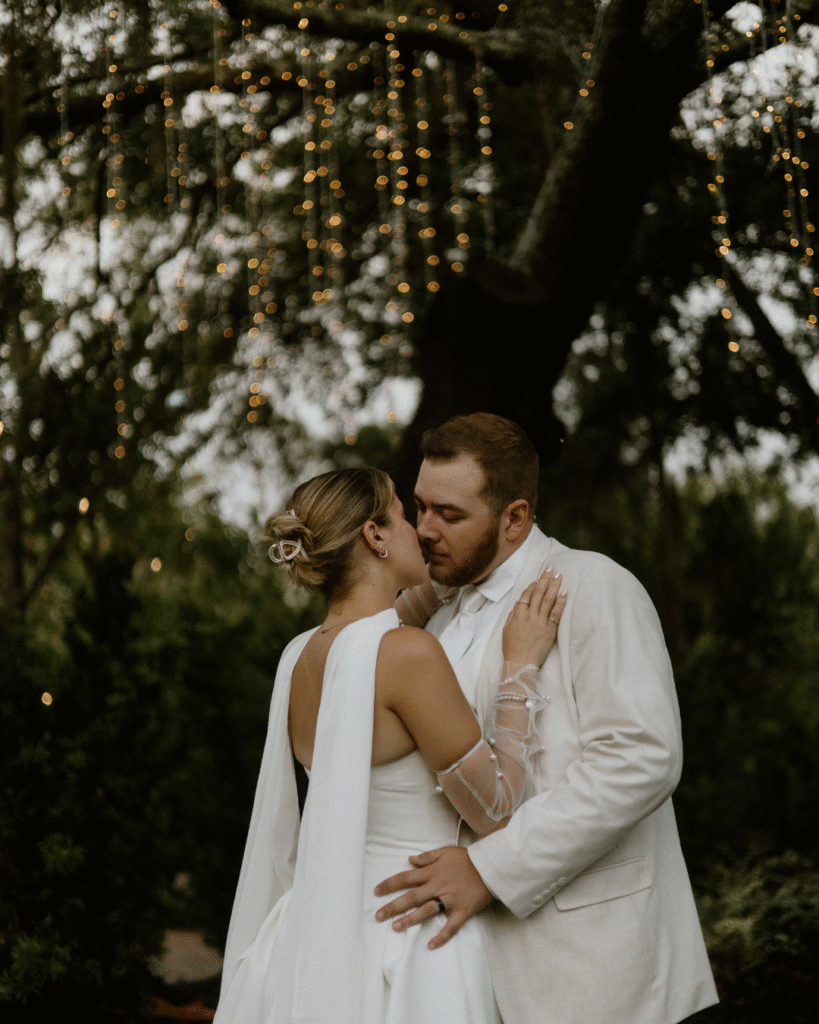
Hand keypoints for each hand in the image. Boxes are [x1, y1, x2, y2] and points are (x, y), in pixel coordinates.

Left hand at [374, 846, 493, 948]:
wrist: (491, 866)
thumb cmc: (468, 859)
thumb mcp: (446, 851)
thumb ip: (427, 857)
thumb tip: (410, 860)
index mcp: (432, 872)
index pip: (406, 878)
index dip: (390, 884)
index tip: (376, 892)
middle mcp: (438, 886)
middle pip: (411, 897)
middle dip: (393, 906)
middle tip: (378, 916)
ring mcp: (450, 899)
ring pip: (426, 911)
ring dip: (410, 920)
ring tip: (395, 927)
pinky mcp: (462, 910)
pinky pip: (451, 926)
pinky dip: (441, 936)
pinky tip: (430, 945)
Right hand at [502, 568, 566, 666]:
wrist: (520, 665)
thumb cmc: (512, 649)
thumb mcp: (506, 629)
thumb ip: (512, 615)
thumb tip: (519, 604)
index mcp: (517, 615)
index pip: (526, 595)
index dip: (533, 585)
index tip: (538, 579)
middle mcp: (529, 616)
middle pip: (538, 593)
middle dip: (545, 579)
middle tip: (551, 568)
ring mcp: (540, 622)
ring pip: (548, 599)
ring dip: (554, 586)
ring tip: (559, 575)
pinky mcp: (549, 630)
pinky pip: (556, 613)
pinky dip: (561, 602)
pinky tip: (565, 592)